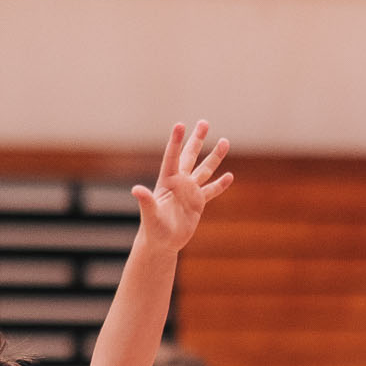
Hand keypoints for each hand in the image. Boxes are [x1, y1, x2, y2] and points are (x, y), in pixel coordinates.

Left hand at [133, 121, 232, 254]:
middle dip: (197, 140)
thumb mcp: (150, 214)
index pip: (173, 157)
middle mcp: (179, 182)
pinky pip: (211, 191)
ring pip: (204, 170)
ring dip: (214, 157)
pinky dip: (220, 184)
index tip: (181, 124)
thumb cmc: (153, 229)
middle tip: (204, 122)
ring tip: (224, 141)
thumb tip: (136, 189)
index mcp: (167, 181)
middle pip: (190, 156)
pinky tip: (229, 176)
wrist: (161, 242)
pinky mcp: (197, 203)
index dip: (176, 141)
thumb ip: (146, 201)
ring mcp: (189, 192)